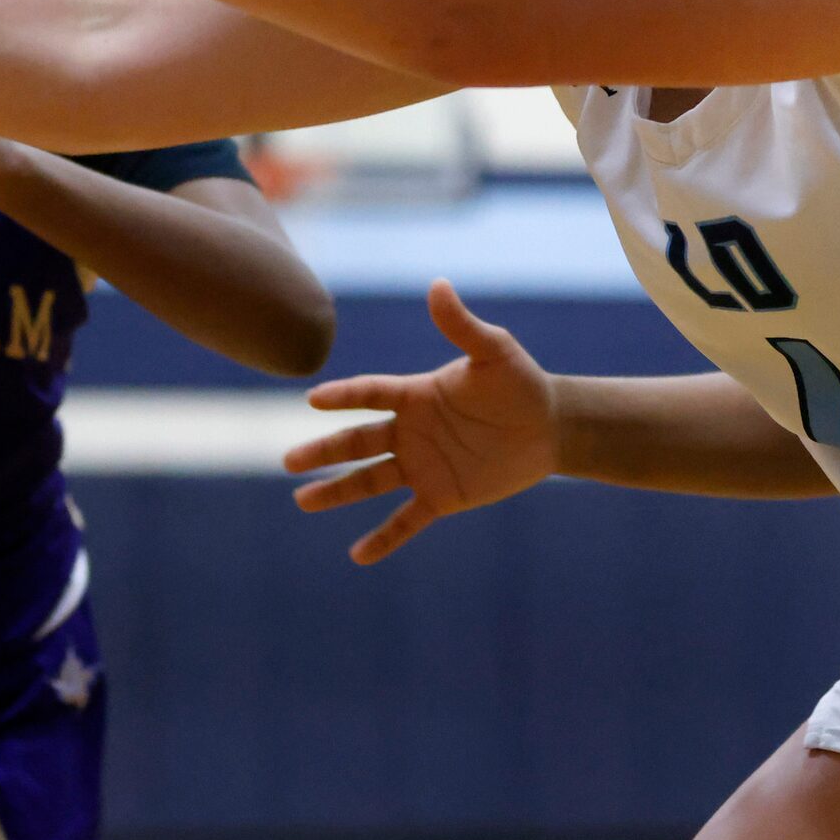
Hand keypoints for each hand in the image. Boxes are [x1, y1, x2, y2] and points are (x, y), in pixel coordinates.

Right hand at [281, 281, 557, 564]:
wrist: (550, 427)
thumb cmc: (520, 383)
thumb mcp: (494, 352)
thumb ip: (462, 326)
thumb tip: (438, 284)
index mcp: (416, 395)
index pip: (371, 395)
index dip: (344, 396)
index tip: (314, 401)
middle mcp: (410, 431)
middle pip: (357, 442)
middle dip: (323, 452)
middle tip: (289, 462)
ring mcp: (422, 466)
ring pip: (370, 481)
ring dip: (337, 492)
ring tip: (303, 501)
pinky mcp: (441, 496)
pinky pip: (407, 520)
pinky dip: (384, 538)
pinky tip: (358, 555)